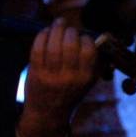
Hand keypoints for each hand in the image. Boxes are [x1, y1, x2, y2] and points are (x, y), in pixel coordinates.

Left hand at [19, 17, 98, 136]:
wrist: (48, 113)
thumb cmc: (70, 93)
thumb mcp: (88, 82)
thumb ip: (95, 63)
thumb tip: (100, 38)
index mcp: (86, 77)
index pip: (89, 50)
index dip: (85, 38)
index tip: (82, 36)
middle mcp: (70, 76)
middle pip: (70, 44)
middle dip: (70, 30)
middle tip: (68, 28)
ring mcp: (51, 74)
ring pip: (53, 44)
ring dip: (56, 29)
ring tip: (58, 23)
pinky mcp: (36, 72)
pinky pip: (37, 49)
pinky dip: (41, 36)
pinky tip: (45, 32)